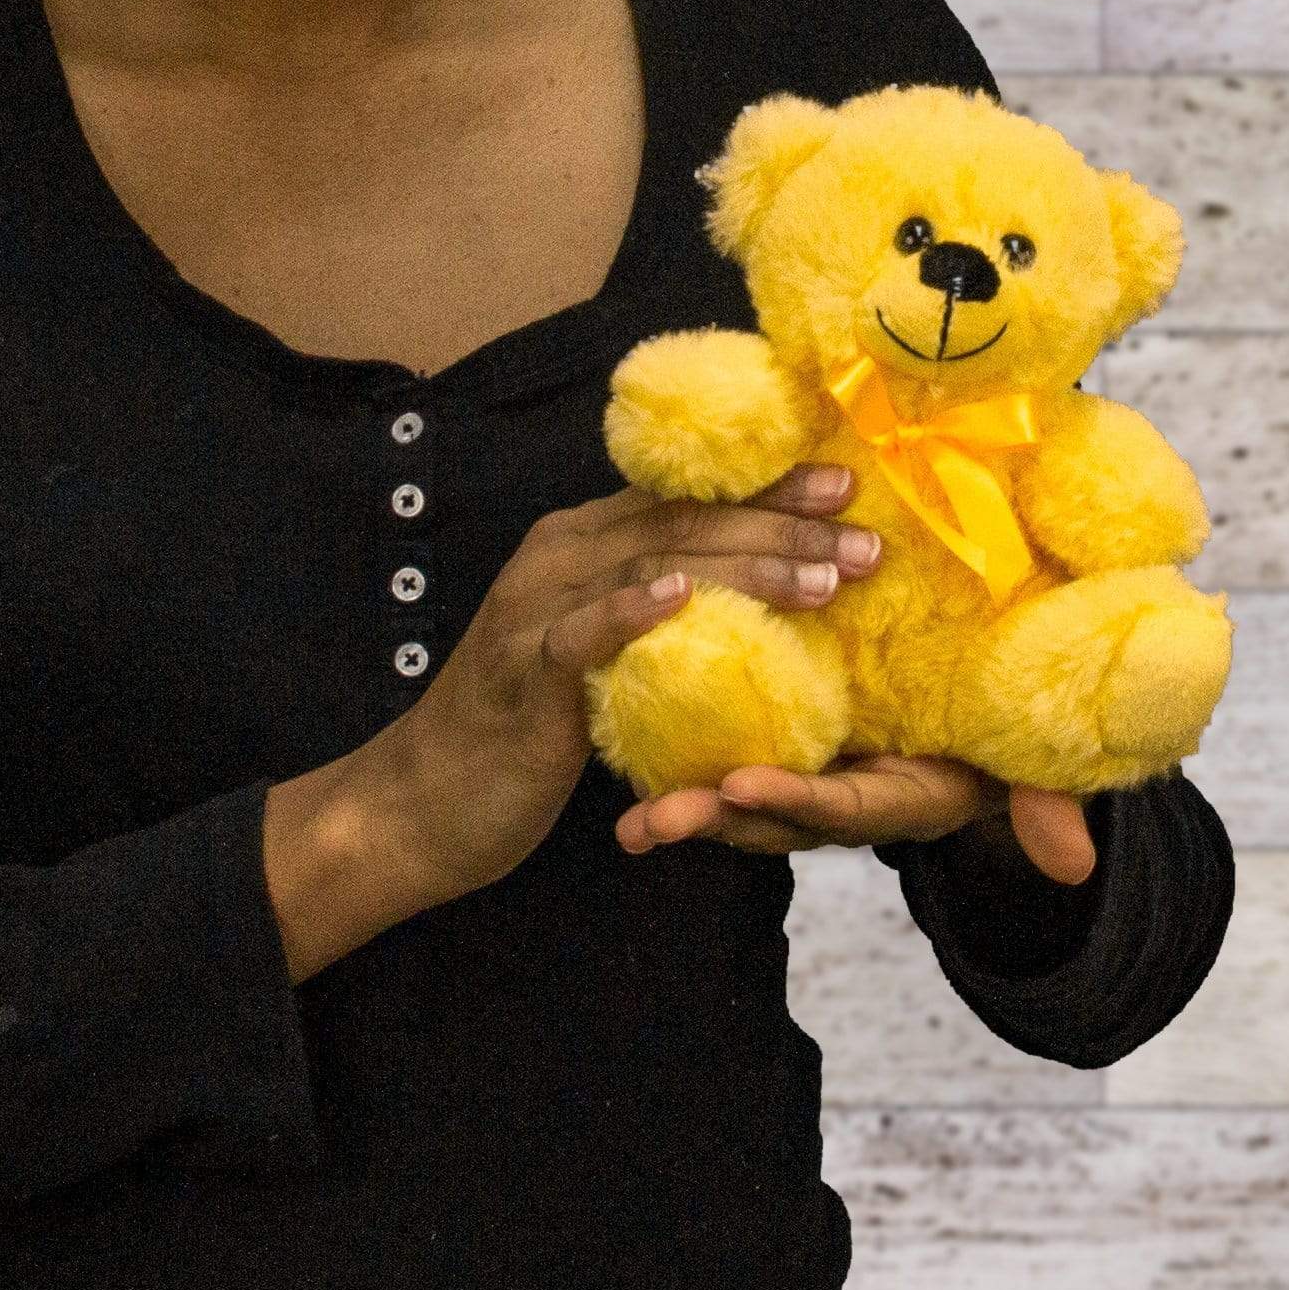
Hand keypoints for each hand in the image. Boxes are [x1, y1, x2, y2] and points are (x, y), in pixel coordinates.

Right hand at [381, 460, 876, 905]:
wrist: (425, 803)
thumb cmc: (523, 733)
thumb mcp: (598, 658)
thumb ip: (654, 618)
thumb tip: (745, 595)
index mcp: (578, 545)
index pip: (685, 503)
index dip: (767, 490)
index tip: (846, 486)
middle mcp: (555, 557)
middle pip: (682, 525)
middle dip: (781, 525)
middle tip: (864, 535)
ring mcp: (533, 607)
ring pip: (650, 566)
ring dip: (743, 567)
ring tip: (822, 577)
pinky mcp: (520, 667)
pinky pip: (581, 630)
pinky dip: (631, 610)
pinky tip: (683, 598)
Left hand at [616, 751, 1096, 881]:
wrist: (988, 711)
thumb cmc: (1012, 728)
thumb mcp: (1039, 764)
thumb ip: (1049, 806)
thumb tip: (1072, 863)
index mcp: (903, 797)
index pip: (845, 804)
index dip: (796, 799)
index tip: (744, 787)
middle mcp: (849, 798)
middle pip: (773, 816)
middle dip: (714, 821)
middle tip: (654, 824)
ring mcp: (813, 777)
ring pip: (740, 799)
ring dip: (683, 807)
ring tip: (629, 826)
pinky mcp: (786, 740)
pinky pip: (728, 751)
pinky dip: (682, 755)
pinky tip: (626, 749)